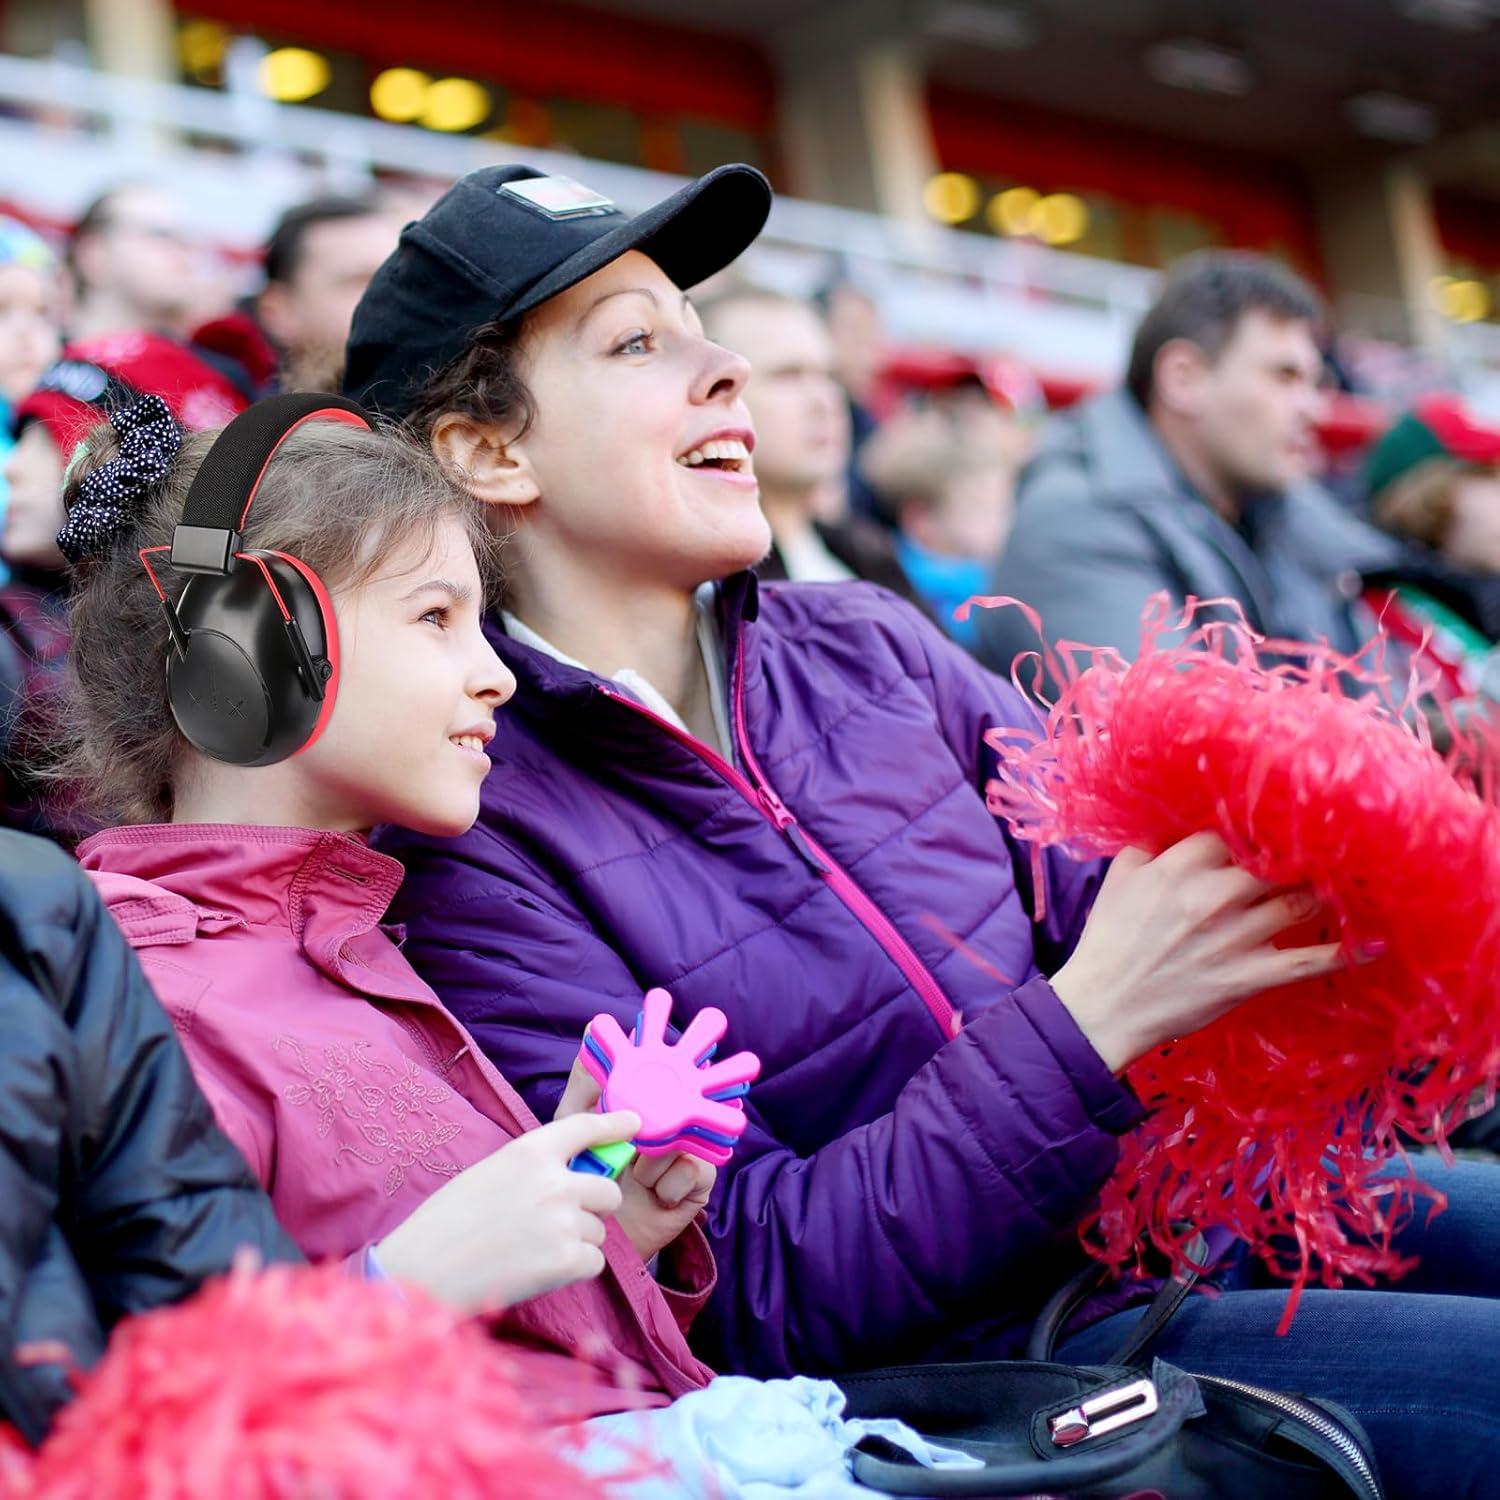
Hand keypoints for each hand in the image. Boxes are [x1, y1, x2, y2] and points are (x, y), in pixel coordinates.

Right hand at [374, 1108, 639, 1312]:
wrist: (421, 1273)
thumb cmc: (444, 1225)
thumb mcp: (487, 1174)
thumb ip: (531, 1170)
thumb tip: (568, 1176)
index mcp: (529, 1152)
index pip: (583, 1128)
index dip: (612, 1124)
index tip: (634, 1124)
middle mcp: (554, 1181)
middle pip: (608, 1189)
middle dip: (594, 1207)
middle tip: (562, 1223)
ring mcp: (563, 1220)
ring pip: (599, 1230)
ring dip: (578, 1242)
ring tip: (533, 1251)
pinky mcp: (566, 1260)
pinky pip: (594, 1262)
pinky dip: (574, 1270)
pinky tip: (540, 1271)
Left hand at [558, 1050, 715, 1261]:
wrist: (594, 1231)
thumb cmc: (582, 1172)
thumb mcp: (571, 1124)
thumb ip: (583, 1082)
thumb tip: (593, 1032)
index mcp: (646, 1095)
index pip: (667, 1059)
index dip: (674, 1044)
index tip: (664, 1029)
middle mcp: (675, 1113)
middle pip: (702, 1083)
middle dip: (690, 1089)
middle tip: (652, 1122)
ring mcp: (692, 1143)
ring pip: (687, 1132)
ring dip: (653, 1158)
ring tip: (635, 1174)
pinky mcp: (702, 1178)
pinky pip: (692, 1166)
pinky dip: (665, 1184)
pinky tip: (655, 1195)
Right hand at [1049, 831, 1345, 1073]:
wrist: (1105, 1004)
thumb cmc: (1110, 938)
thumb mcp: (1121, 878)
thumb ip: (1153, 846)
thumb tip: (1181, 824)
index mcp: (1180, 867)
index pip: (1235, 832)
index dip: (1258, 829)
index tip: (1276, 827)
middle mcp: (1214, 896)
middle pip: (1279, 862)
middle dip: (1304, 854)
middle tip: (1331, 847)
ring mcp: (1237, 938)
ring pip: (1300, 903)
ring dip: (1330, 892)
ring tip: (1353, 881)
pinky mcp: (1250, 976)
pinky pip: (1307, 962)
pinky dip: (1346, 953)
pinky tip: (1377, 942)